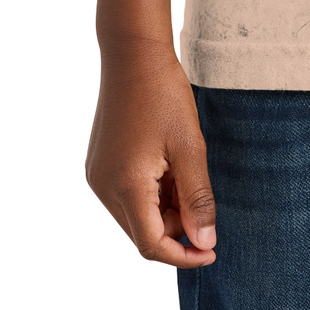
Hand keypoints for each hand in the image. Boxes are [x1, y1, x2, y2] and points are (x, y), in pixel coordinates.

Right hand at [86, 38, 217, 265]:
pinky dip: (150, 192)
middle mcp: (103, 187)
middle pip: (142, 232)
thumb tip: (203, 243)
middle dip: (175, 226)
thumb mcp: (190, 147)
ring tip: (182, 169)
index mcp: (125, 186)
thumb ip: (197, 198)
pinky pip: (126, 195)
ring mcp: (97, 175)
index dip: (183, 255)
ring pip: (135, 214)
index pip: (151, 245)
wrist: (133, 53)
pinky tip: (166, 164)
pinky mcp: (98, 164)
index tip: (211, 251)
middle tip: (198, 193)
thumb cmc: (164, 95)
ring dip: (163, 207)